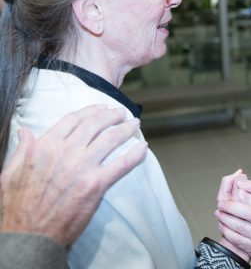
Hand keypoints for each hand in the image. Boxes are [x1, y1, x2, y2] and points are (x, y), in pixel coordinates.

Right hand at [0, 105, 146, 246]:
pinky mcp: (97, 184)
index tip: (101, 107)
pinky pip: (123, 164)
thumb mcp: (10, 173)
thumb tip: (26, 131)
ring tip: (134, 124)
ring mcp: (83, 167)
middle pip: (95, 125)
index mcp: (45, 147)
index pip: (73, 120)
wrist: (30, 236)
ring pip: (111, 139)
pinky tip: (143, 147)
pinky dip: (136, 154)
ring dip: (126, 129)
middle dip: (111, 116)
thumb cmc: (17, 208)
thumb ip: (22, 150)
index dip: (90, 110)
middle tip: (121, 113)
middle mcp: (65, 152)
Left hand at [216, 170, 250, 261]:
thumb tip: (243, 182)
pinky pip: (238, 239)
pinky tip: (222, 226)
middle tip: (221, 203)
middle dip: (232, 206)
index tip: (239, 182)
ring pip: (241, 227)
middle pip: (250, 212)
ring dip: (226, 219)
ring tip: (219, 213)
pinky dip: (227, 232)